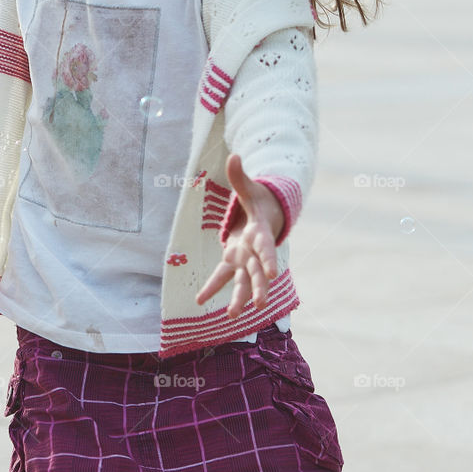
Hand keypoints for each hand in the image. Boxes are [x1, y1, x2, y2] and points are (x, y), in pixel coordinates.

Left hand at [195, 155, 282, 319]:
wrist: (268, 213)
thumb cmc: (260, 200)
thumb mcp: (251, 188)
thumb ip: (240, 177)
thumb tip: (234, 155)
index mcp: (260, 233)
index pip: (266, 248)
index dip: (269, 260)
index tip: (273, 274)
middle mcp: (255, 251)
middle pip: (258, 272)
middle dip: (258, 287)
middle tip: (259, 305)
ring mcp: (245, 258)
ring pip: (244, 281)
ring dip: (239, 297)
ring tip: (231, 315)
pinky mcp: (234, 260)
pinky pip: (223, 276)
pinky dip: (212, 287)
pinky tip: (199, 301)